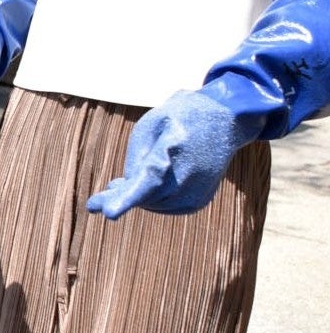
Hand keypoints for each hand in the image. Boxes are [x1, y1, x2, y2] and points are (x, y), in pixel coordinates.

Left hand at [87, 91, 256, 218]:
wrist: (223, 121)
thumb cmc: (178, 120)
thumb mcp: (149, 127)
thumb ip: (135, 160)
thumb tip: (126, 192)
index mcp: (173, 148)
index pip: (148, 179)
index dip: (127, 198)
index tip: (109, 213)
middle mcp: (188, 175)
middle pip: (143, 197)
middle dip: (122, 194)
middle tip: (111, 186)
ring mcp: (196, 192)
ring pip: (150, 204)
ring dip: (139, 193)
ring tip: (142, 173)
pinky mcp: (199, 202)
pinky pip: (163, 207)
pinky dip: (153, 198)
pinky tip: (156, 182)